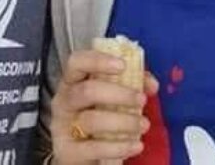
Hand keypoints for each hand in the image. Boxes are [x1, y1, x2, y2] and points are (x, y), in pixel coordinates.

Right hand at [50, 49, 159, 163]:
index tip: (123, 65)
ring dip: (124, 122)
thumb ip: (132, 82)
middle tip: (142, 100)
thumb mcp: (110, 96)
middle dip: (119, 94)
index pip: (77, 62)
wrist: (79, 153)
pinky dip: (119, 147)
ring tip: (144, 125)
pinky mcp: (68, 151)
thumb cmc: (97, 115)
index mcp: (73, 81)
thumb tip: (152, 84)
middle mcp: (64, 101)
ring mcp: (63, 127)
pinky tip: (136, 146)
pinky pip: (94, 148)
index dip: (98, 61)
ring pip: (92, 120)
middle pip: (87, 91)